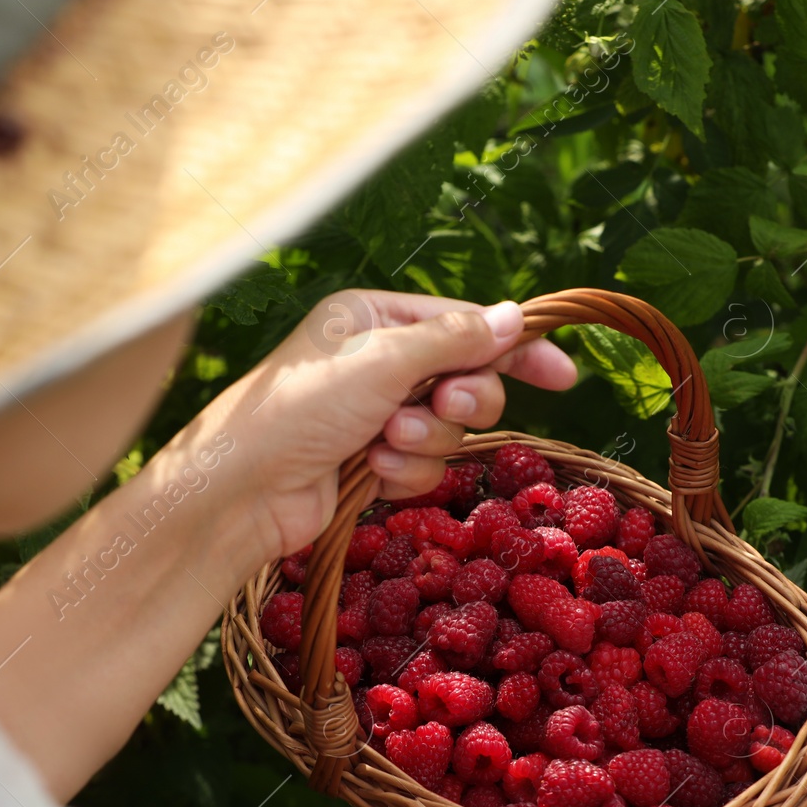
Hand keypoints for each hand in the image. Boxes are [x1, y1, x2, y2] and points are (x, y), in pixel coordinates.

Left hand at [175, 292, 574, 574]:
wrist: (243, 491)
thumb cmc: (299, 409)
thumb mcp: (383, 362)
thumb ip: (454, 340)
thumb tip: (513, 315)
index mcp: (376, 320)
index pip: (466, 325)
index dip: (515, 348)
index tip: (563, 376)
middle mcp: (379, 363)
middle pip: (469, 379)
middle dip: (461, 400)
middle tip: (443, 403)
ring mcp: (376, 415)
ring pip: (449, 429)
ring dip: (425, 441)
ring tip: (383, 443)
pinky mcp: (373, 464)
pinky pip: (424, 467)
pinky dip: (404, 473)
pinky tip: (368, 473)